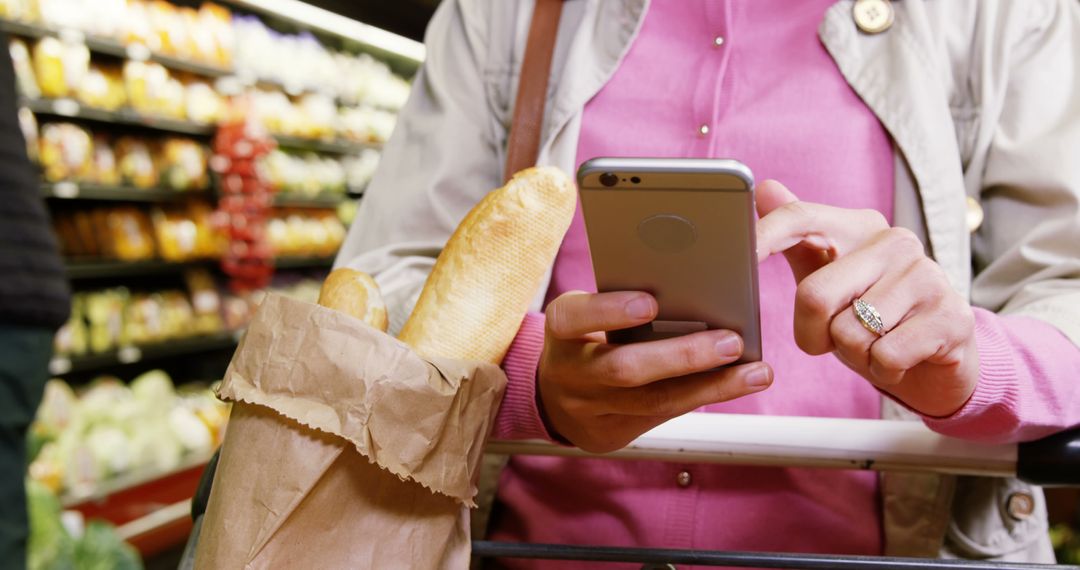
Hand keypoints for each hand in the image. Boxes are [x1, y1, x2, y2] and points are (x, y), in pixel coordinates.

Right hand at [537, 291, 772, 452]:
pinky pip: (663, 417)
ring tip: (755, 372)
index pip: (575, 317)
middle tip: (731, 341)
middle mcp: (568, 372)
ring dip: (711, 386)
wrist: (554, 396)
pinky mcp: (610, 435)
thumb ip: (623, 303)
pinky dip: (704, 397)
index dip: (609, 311)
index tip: (650, 303)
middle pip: (624, 368)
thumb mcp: (590, 314)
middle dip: (682, 356)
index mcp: (561, 329)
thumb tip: (693, 288)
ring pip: (654, 401)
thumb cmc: (587, 337)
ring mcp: (587, 410)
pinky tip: (737, 383)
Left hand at [755, 180, 978, 416]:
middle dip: (812, 334)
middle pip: (814, 295)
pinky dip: (884, 370)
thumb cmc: (874, 316)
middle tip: (835, 339)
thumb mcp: (830, 279)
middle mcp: (895, 242)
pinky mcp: (951, 316)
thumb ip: (798, 240)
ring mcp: (927, 276)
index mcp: (859, 227)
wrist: (939, 357)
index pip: (800, 218)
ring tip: (877, 344)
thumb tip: (764, 188)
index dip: (764, 237)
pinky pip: (886, 356)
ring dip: (855, 355)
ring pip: (850, 333)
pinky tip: (901, 359)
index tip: (741, 258)